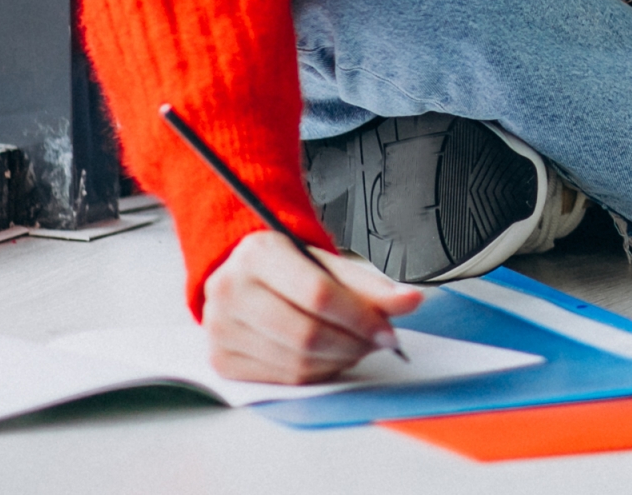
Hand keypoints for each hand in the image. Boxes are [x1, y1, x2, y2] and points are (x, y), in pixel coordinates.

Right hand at [202, 230, 424, 383]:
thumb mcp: (328, 263)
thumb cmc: (289, 268)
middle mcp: (230, 289)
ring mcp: (220, 328)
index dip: (360, 317)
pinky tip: (330, 358)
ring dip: (339, 361)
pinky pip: (283, 379)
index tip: (389, 330)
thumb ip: (370, 285)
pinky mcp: (222, 359)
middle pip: (307, 333)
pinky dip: (317, 374)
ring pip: (296, 362)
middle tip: (377, 342)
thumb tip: (411, 301)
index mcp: (257, 253)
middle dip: (353, 344)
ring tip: (356, 347)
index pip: (318, 293)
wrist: (244, 276)